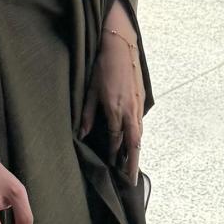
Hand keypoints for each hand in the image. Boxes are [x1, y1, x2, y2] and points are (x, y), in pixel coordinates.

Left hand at [79, 0, 144, 182]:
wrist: (119, 43)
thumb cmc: (102, 66)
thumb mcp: (89, 91)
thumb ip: (87, 115)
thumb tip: (82, 135)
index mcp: (115, 109)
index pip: (116, 140)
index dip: (114, 156)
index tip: (112, 170)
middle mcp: (130, 110)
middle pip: (134, 144)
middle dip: (132, 164)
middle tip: (131, 181)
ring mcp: (138, 105)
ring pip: (139, 135)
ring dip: (136, 153)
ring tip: (133, 168)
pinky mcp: (140, 99)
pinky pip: (140, 125)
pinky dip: (137, 138)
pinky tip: (134, 145)